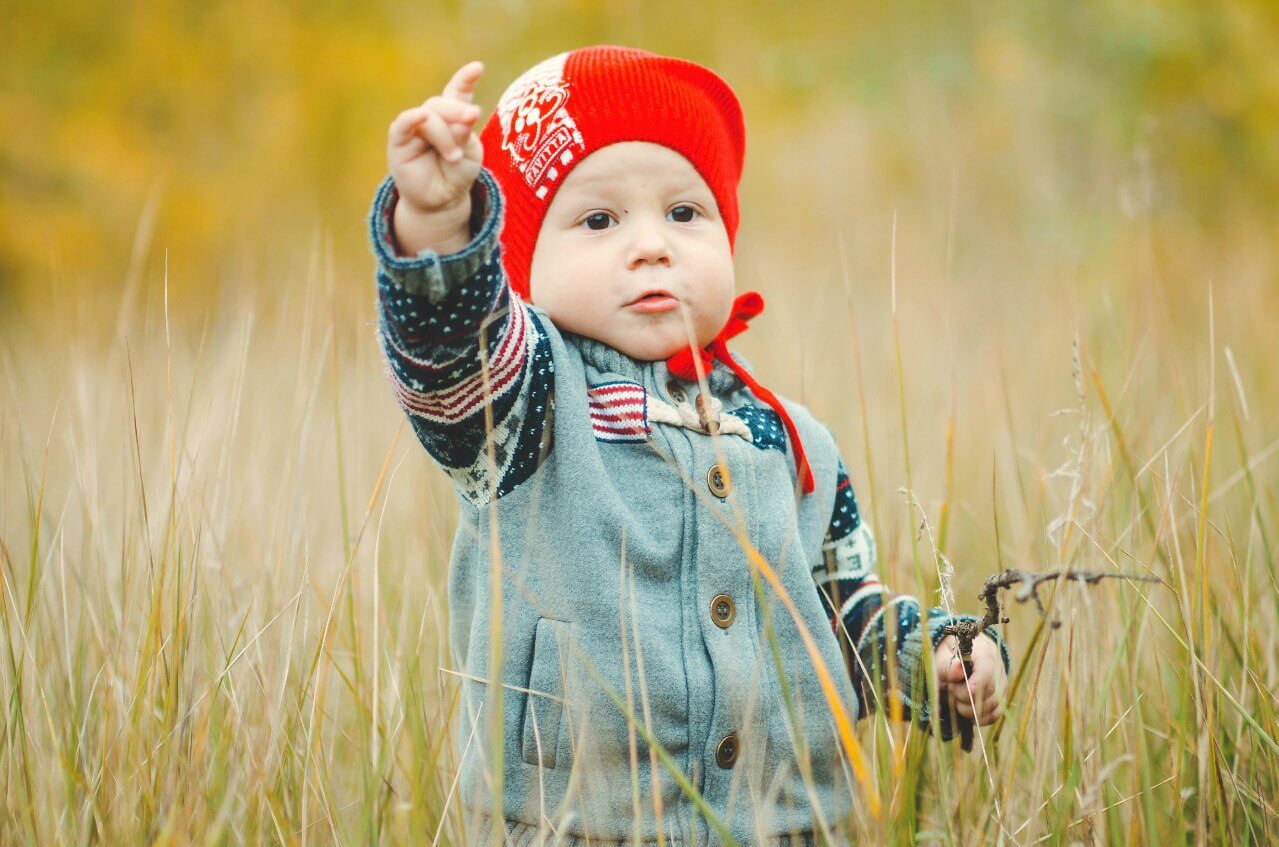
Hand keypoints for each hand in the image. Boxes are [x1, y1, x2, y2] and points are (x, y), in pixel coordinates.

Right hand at [386, 61, 486, 252]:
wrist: (441, 201)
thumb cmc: (457, 174)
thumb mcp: (469, 154)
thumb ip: (464, 133)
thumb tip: (462, 115)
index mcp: (453, 116)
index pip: (457, 92)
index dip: (465, 79)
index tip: (477, 68)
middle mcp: (432, 117)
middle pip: (443, 103)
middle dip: (458, 110)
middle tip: (472, 117)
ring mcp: (414, 127)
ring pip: (429, 115)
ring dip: (444, 134)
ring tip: (455, 156)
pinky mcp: (399, 141)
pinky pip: (403, 125)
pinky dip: (412, 119)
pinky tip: (420, 116)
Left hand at [934, 633, 1004, 725]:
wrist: (958, 656)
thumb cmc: (948, 656)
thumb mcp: (942, 656)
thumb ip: (948, 665)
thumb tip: (958, 668)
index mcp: (984, 652)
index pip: (986, 672)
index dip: (972, 685)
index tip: (954, 688)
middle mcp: (998, 668)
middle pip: (989, 691)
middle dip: (965, 697)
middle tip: (949, 689)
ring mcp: (1002, 684)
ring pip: (993, 705)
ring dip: (971, 710)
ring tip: (956, 700)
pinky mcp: (1001, 697)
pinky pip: (996, 713)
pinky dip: (981, 718)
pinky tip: (968, 715)